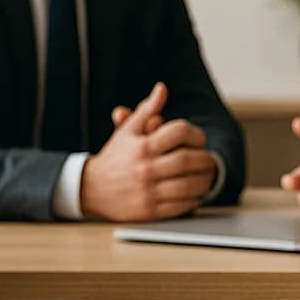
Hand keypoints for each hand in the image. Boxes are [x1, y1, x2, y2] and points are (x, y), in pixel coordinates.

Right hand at [81, 83, 217, 220]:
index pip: (179, 132)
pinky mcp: (149, 211)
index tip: (199, 140)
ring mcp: (147, 191)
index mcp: (141, 146)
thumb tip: (162, 88)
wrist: (90, 189)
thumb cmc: (115, 157)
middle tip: (209, 159)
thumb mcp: (127, 131)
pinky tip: (197, 193)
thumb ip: (146, 110)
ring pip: (189, 185)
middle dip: (205, 159)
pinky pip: (182, 205)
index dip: (196, 134)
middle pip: (188, 159)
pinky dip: (195, 199)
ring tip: (207, 176)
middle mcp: (144, 168)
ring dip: (204, 180)